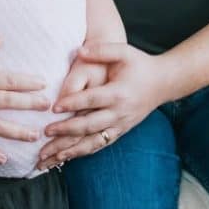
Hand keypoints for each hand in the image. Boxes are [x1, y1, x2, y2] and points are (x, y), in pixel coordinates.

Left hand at [37, 42, 171, 169]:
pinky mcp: (121, 132)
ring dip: (70, 150)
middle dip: (66, 131)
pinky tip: (66, 158)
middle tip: (44, 133)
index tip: (54, 106)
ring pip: (92, 142)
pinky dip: (82, 152)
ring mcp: (120, 125)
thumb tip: (79, 51)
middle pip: (89, 125)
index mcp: (119, 93)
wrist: (164, 82)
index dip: (73, 102)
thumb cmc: (141, 64)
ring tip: (49, 156)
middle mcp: (119, 113)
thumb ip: (102, 50)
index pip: (92, 99)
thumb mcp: (124, 51)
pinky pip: (99, 145)